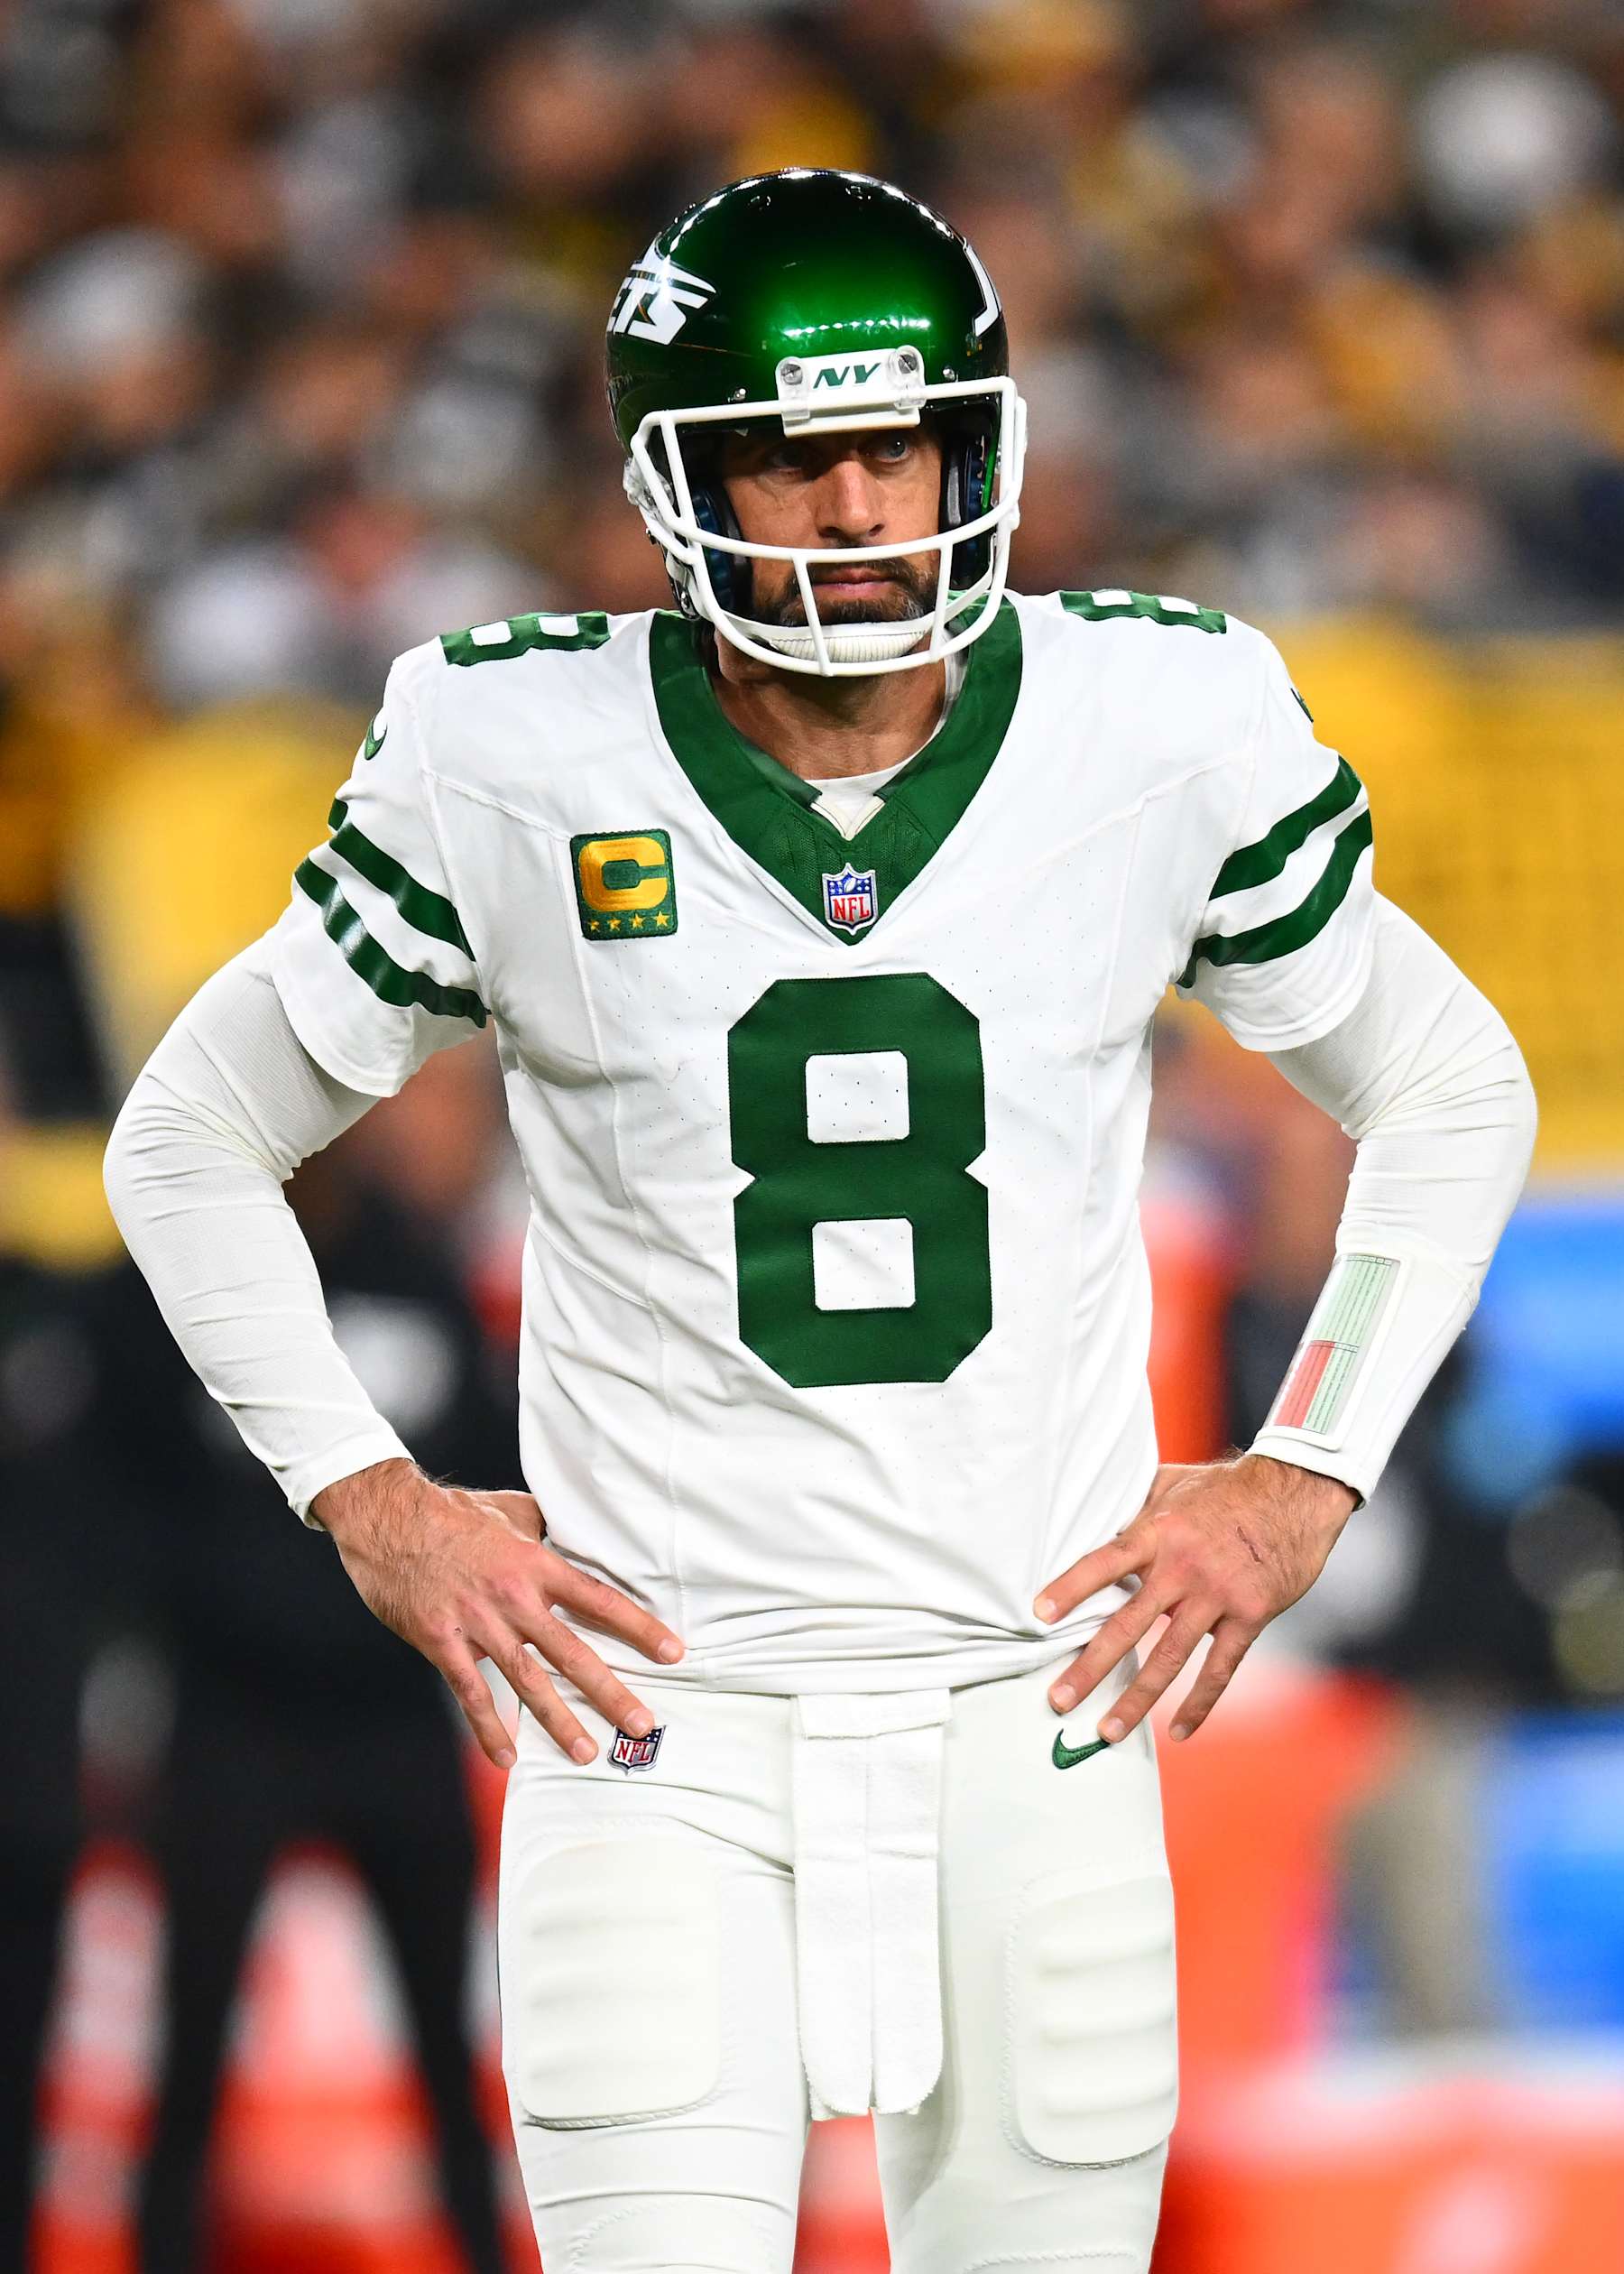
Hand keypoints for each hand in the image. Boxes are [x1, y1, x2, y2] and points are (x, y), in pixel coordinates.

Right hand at [313, 1458, 684, 1767]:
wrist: (390, 1519)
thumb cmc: (455, 1512)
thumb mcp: (513, 1511)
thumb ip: (547, 1532)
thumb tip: (576, 1537)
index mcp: (536, 1564)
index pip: (599, 1600)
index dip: (639, 1627)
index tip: (673, 1653)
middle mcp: (514, 1597)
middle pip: (572, 1652)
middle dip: (609, 1692)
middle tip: (641, 1724)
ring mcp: (478, 1623)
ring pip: (527, 1681)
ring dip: (558, 1721)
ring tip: (585, 1753)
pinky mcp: (442, 1642)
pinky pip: (471, 1693)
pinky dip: (489, 1728)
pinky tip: (508, 1758)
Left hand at [1033, 1453, 1355, 1745]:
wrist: (1295, 1493)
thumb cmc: (1226, 1488)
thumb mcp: (1173, 1484)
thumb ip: (1136, 1509)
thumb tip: (1094, 1519)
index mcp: (1160, 1532)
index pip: (1105, 1562)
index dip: (1071, 1588)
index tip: (1040, 1616)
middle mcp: (1184, 1567)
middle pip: (1128, 1624)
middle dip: (1090, 1666)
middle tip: (1058, 1699)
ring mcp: (1218, 1595)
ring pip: (1169, 1657)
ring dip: (1136, 1699)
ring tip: (1107, 1731)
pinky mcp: (1250, 1616)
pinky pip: (1220, 1668)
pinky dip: (1199, 1703)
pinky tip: (1178, 1730)